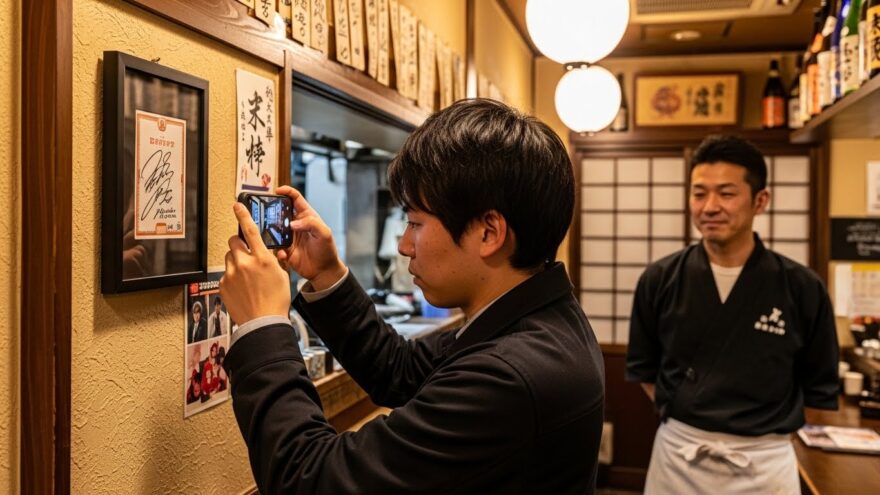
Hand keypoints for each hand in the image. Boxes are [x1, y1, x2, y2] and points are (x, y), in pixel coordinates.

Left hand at [220, 203, 290, 323]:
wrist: (263, 322)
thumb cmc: (276, 300)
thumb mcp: (280, 274)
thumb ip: (269, 260)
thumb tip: (262, 254)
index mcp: (262, 258)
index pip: (250, 230)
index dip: (242, 214)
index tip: (237, 205)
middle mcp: (244, 263)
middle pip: (234, 242)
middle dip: (239, 245)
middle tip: (246, 255)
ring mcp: (231, 274)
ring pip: (229, 258)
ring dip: (236, 262)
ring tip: (246, 277)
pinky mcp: (223, 284)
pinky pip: (225, 274)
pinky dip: (232, 278)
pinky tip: (242, 289)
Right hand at [275, 185, 346, 290]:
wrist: (324, 271)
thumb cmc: (327, 250)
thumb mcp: (324, 233)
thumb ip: (311, 223)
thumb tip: (292, 223)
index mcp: (306, 216)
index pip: (295, 198)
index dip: (286, 191)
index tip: (277, 190)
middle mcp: (295, 224)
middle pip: (280, 212)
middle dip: (272, 210)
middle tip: (265, 212)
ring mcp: (289, 237)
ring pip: (274, 229)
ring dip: (270, 230)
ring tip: (268, 233)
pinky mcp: (285, 249)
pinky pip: (275, 247)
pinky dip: (276, 250)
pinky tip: (283, 254)